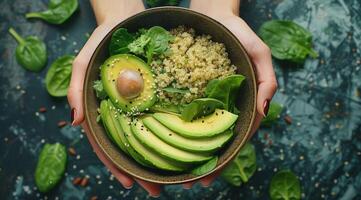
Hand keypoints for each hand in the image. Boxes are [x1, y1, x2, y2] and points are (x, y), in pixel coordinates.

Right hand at [67, 0, 160, 196]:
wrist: (125, 22)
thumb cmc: (102, 41)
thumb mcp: (84, 61)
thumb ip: (77, 88)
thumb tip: (73, 121)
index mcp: (103, 110)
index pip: (107, 144)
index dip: (116, 165)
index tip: (130, 183)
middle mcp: (121, 112)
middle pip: (129, 147)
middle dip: (141, 170)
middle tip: (157, 189)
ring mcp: (137, 106)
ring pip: (146, 137)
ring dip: (157, 159)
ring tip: (172, 177)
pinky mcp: (153, 96)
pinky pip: (159, 118)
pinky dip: (167, 135)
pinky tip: (180, 146)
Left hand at [185, 0, 277, 187]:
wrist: (213, 15)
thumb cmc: (239, 32)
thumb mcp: (259, 51)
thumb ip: (267, 78)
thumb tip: (265, 110)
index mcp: (242, 103)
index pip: (236, 138)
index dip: (224, 159)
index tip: (209, 176)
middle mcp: (225, 105)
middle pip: (216, 140)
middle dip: (204, 163)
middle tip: (189, 182)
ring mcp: (209, 100)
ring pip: (200, 131)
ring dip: (189, 152)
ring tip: (175, 172)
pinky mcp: (193, 91)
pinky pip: (186, 112)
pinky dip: (180, 128)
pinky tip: (167, 140)